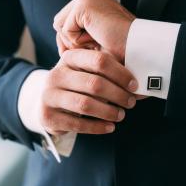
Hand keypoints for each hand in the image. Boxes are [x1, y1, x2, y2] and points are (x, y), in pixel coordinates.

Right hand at [19, 50, 137, 135]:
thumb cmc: (76, 85)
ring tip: (121, 115)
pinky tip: (110, 127)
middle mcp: (56, 75)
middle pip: (94, 84)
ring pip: (86, 105)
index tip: (134, 85)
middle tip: (130, 103)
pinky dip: (97, 127)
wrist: (48, 102)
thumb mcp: (87, 72)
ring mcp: (49, 96)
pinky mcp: (47, 116)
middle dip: (118, 95)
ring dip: (109, 112)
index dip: (120, 73)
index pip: (99, 60)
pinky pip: (77, 124)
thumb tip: (137, 88)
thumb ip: (109, 74)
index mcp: (70, 58)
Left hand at [53, 0, 134, 62]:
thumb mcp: (96, 40)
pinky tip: (97, 37)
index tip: (94, 46)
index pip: (68, 21)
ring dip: (77, 42)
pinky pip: (65, 30)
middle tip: (97, 44)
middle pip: (61, 23)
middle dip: (74, 41)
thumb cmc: (123, 48)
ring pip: (61, 27)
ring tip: (99, 39)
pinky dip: (78, 41)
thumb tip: (60, 46)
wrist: (138, 48)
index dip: (75, 40)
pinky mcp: (83, 4)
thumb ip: (78, 37)